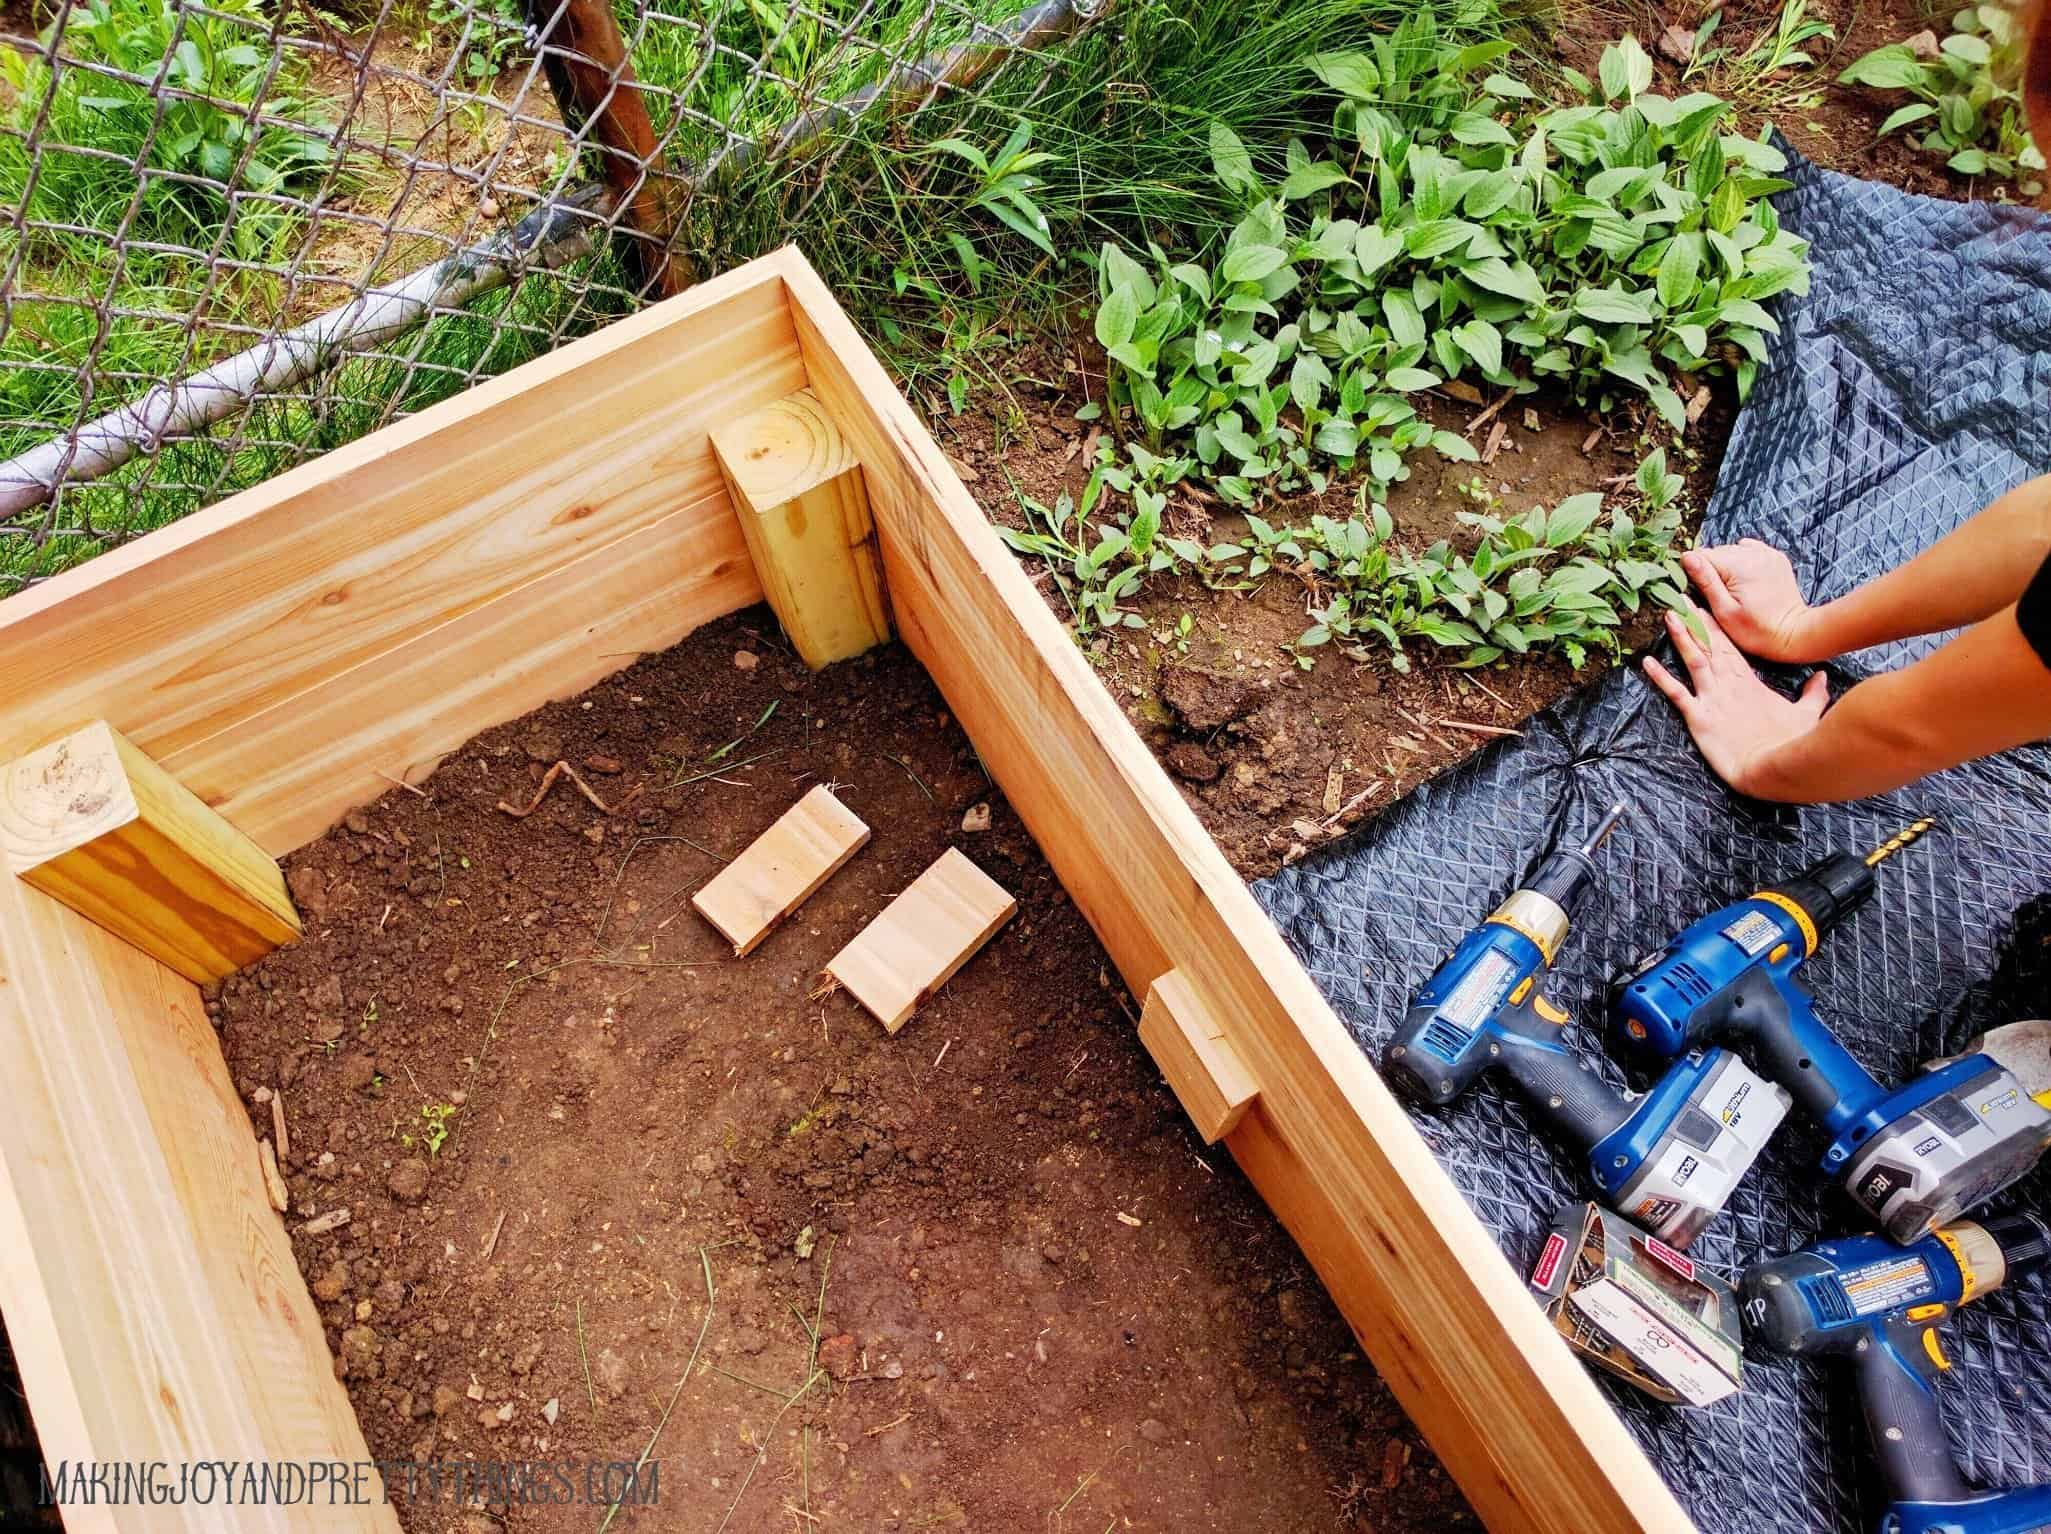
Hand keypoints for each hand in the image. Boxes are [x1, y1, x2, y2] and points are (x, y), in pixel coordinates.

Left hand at [1643, 603, 1828, 797]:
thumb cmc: (1789, 744)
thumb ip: (1814, 693)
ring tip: (1669, 615)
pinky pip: (1676, 693)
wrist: (1772, 769)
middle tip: (1682, 598)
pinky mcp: (1698, 717)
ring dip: (1681, 637)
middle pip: (1710, 646)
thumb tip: (1822, 676)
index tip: (1705, 606)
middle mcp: (1728, 684)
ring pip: (1694, 660)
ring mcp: (1712, 699)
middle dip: (1697, 621)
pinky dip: (1660, 677)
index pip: (1730, 647)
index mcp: (1749, 681)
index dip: (1716, 626)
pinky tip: (1646, 662)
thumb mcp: (1807, 713)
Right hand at [1679, 540, 1820, 662]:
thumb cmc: (1756, 630)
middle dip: (1711, 570)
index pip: (1701, 555)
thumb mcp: (1724, 611)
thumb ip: (1706, 581)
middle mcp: (1755, 553)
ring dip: (1727, 567)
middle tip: (1717, 596)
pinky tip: (1744, 580)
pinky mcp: (1775, 557)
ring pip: (1732, 551)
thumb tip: (1686, 557)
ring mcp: (1767, 553)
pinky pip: (1749, 551)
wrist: (1793, 634)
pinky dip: (1742, 562)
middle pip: (1717, 552)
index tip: (1698, 591)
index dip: (1694, 573)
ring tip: (1733, 590)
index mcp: (1740, 565)